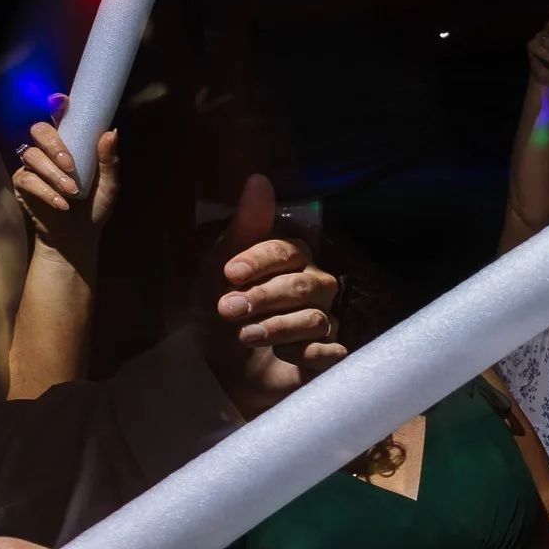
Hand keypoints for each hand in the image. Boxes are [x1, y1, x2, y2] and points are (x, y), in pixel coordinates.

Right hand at [13, 96, 118, 274]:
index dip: (57, 105)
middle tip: (70, 165)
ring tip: (72, 191)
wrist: (78, 236)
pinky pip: (27, 179)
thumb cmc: (95, 206)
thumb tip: (111, 132)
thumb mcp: (109, 185)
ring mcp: (32, 166)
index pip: (59, 116)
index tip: (61, 103)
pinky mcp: (22, 185)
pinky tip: (61, 203)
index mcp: (70, 143)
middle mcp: (48, 150)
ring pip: (31, 155)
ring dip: (52, 173)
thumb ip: (109, 160)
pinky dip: (45, 191)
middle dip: (54, 145)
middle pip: (39, 130)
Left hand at [196, 175, 346, 417]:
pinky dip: (309, 355)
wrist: (217, 369)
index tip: (230, 273)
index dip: (259, 260)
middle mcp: (314, 287)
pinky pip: (331, 352)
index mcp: (292, 260)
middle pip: (303, 285)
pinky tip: (284, 357)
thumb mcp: (219, 267)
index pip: (287, 251)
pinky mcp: (324, 357)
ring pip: (315, 319)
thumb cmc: (219, 312)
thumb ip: (245, 225)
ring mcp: (322, 323)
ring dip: (277, 327)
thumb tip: (259, 179)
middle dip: (264, 297)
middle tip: (228, 309)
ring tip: (244, 336)